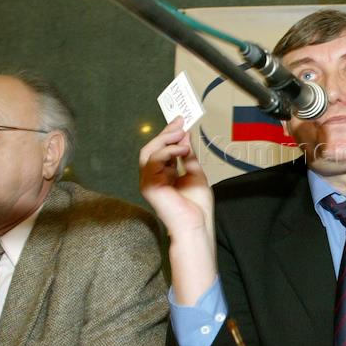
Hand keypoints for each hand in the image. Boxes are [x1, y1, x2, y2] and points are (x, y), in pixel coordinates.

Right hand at [138, 118, 215, 303]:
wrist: (196, 224)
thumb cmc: (196, 206)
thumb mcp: (195, 172)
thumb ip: (187, 155)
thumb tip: (185, 135)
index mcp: (163, 174)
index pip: (161, 149)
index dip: (169, 134)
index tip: (181, 121)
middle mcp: (153, 176)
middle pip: (152, 147)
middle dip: (166, 133)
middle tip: (179, 123)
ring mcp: (148, 181)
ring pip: (148, 152)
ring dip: (165, 140)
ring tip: (181, 135)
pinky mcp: (148, 185)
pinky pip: (153, 162)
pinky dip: (167, 152)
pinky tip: (181, 150)